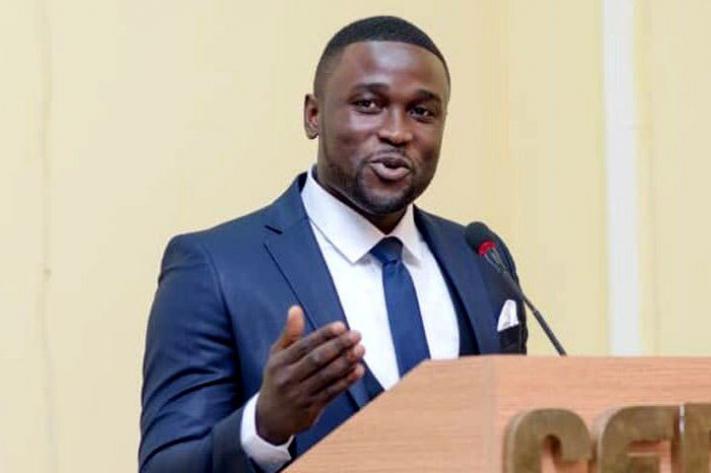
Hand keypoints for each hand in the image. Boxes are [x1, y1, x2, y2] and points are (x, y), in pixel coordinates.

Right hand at [256, 306, 365, 443]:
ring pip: (327, 376)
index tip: (341, 326)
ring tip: (361, 349)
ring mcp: (300, 395)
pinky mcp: (311, 409)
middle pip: (317, 360)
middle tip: (356, 335)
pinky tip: (359, 370)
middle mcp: (288, 378)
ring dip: (346, 362)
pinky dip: (346, 381)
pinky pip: (332, 392)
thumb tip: (295, 309)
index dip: (324, 335)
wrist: (269, 419)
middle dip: (338, 346)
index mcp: (280, 362)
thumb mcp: (277, 356)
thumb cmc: (277, 379)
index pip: (304, 345)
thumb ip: (289, 333)